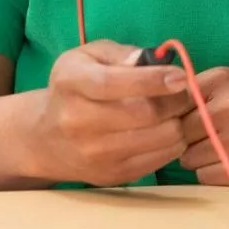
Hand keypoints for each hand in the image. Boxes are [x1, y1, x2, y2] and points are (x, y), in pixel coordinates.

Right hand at [23, 39, 194, 187]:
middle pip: (145, 114)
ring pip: (160, 139)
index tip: (181, 76)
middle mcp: (78, 121)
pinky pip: (160, 160)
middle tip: (182, 92)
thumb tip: (154, 60)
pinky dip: (173, 143)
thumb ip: (122, 53)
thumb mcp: (90, 57)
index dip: (154, 80)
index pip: (115, 84)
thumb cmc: (76, 87)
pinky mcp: (111, 176)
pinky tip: (164, 130)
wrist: (46, 137)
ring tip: (173, 111)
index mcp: (72, 83)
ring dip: (178, 122)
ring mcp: (94, 154)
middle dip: (176, 101)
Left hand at [177, 68, 228, 186]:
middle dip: (183, 138)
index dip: (168, 114)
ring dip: (198, 158)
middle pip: (176, 132)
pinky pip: (205, 177)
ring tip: (223, 149)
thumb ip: (200, 91)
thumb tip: (154, 108)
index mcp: (225, 79)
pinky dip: (213, 173)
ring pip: (188, 158)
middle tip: (203, 137)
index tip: (172, 120)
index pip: (171, 100)